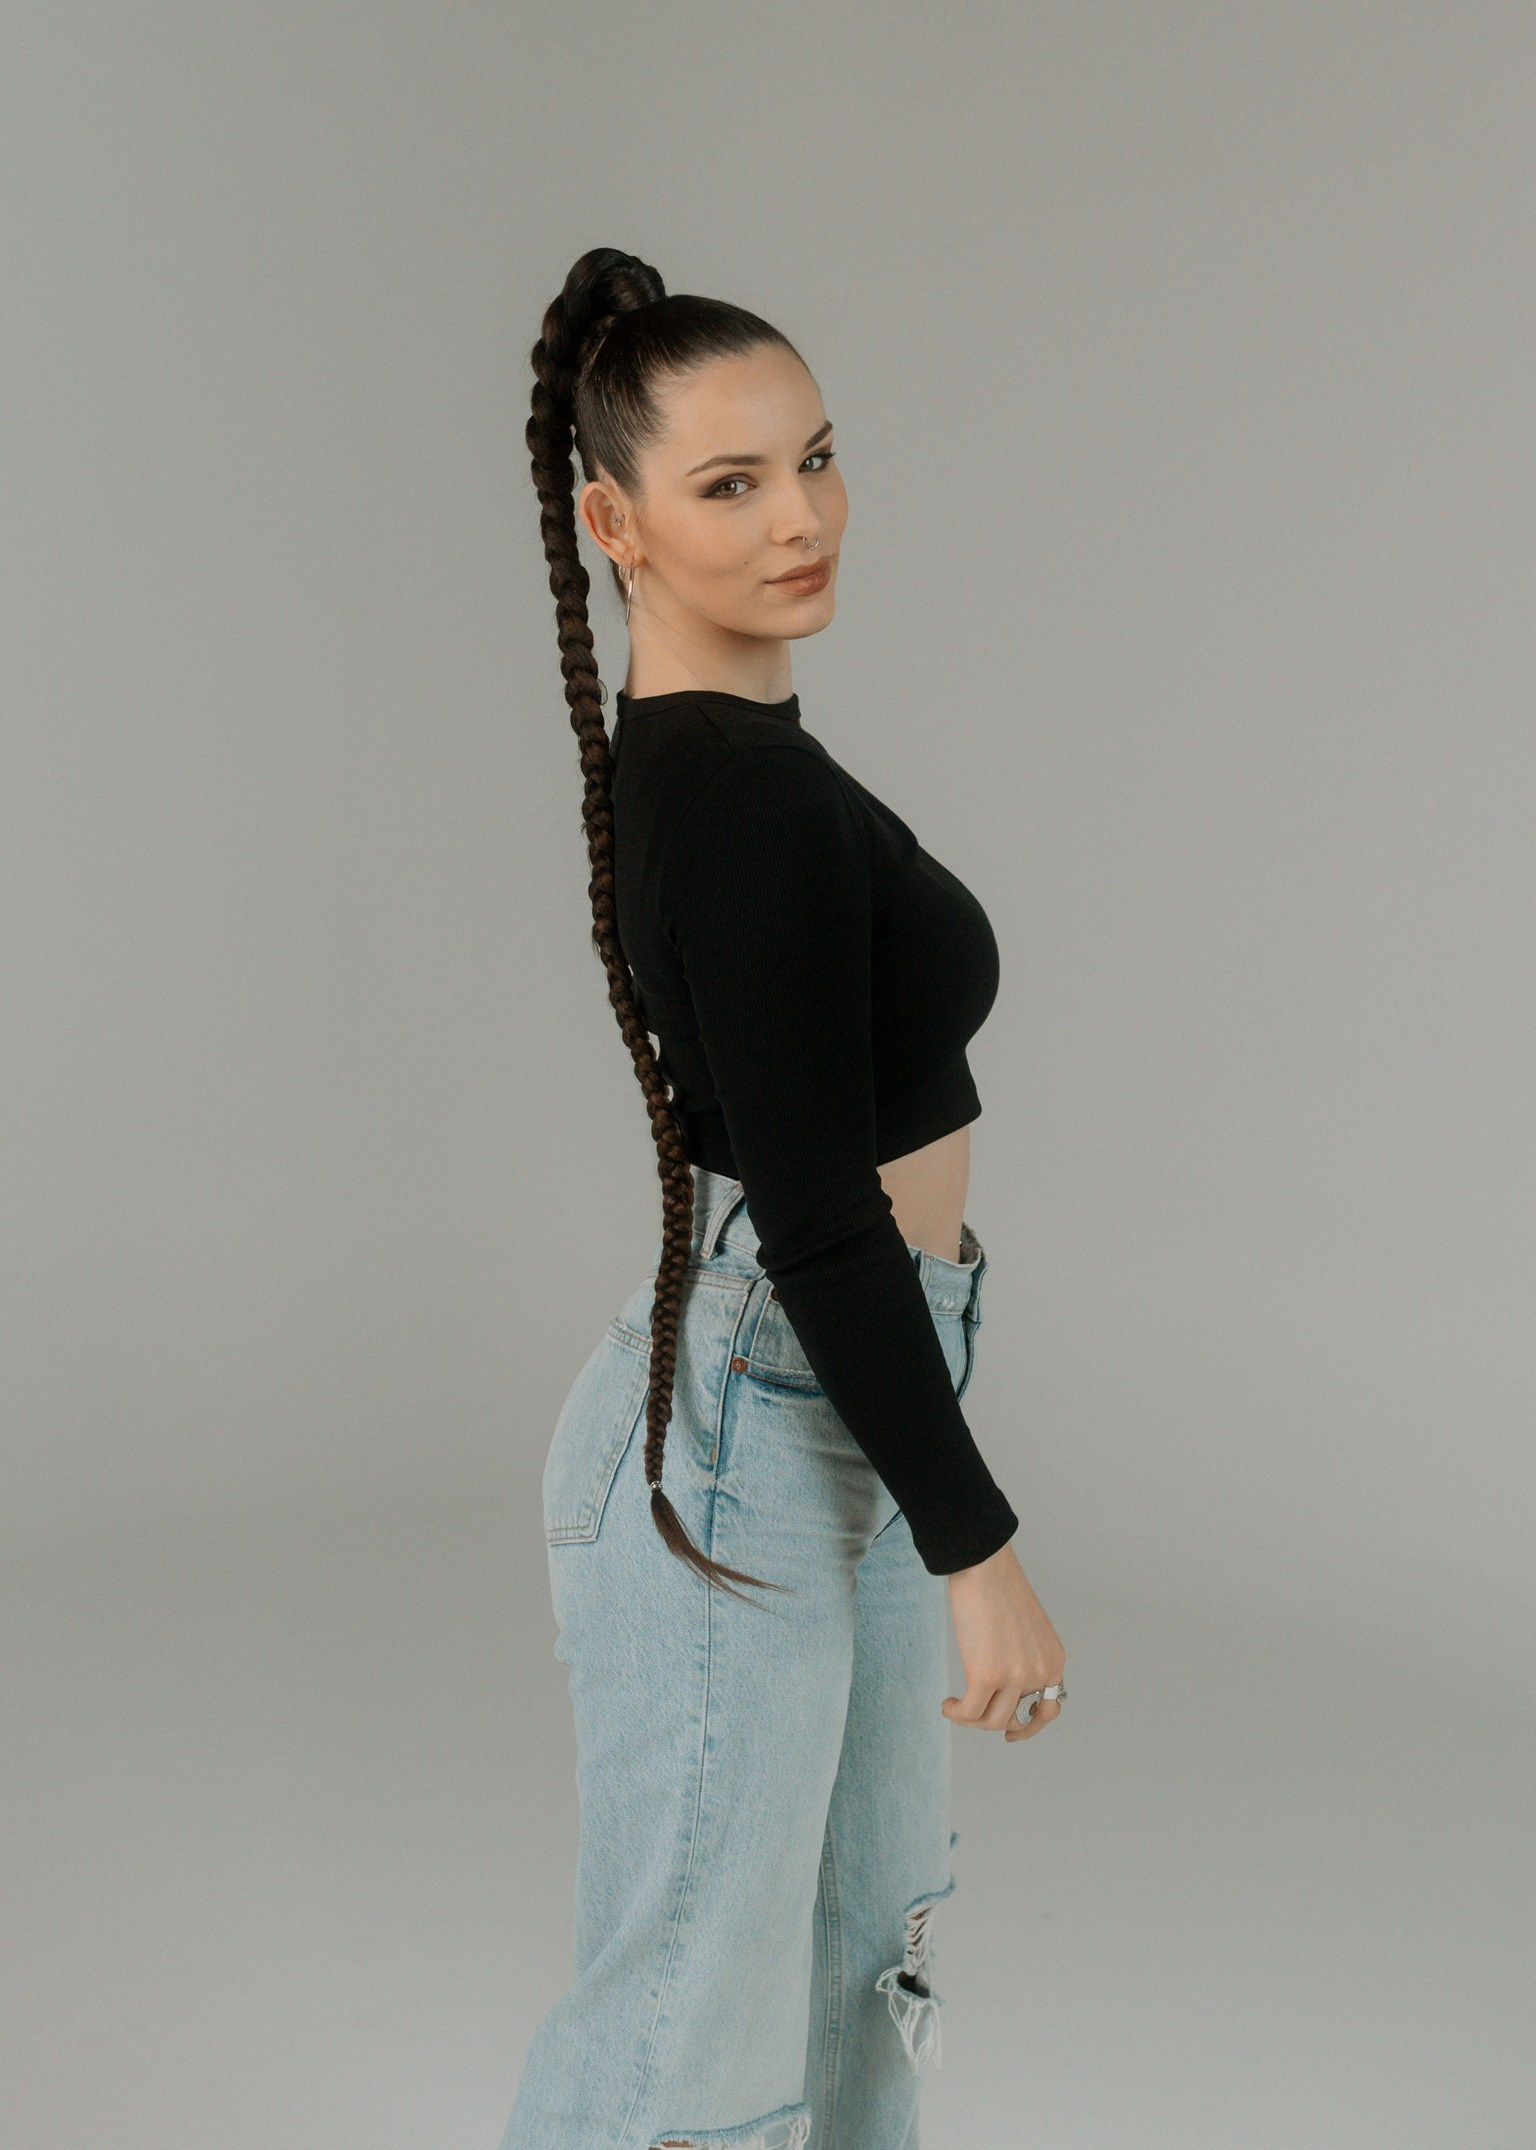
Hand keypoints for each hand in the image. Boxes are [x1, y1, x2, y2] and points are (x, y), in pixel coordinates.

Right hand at [942, 1538, 1065, 1742]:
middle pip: (1013, 1718)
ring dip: (970, 1719)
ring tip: (955, 1706)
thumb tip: (1004, 1688)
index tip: (1010, 1732)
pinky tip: (947, 1703)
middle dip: (989, 1719)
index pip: (1049, 1710)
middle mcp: (1040, 1672)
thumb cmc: (998, 1587)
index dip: (1029, 1727)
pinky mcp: (987, 1674)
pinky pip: (970, 1712)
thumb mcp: (1026, 1629)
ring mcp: (1015, 1675)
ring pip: (991, 1720)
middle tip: (969, 1707)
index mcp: (1053, 1659)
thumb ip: (1024, 1657)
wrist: (983, 1564)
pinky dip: (956, 1713)